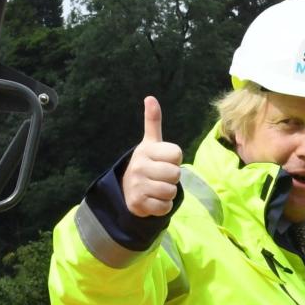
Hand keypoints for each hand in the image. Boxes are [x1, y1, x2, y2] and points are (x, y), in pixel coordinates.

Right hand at [122, 96, 182, 216]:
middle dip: (173, 177)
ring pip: (171, 191)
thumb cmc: (147, 163)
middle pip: (175, 174)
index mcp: (145, 150)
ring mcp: (138, 186)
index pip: (177, 154)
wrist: (127, 189)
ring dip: (169, 192)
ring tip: (158, 187)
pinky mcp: (139, 203)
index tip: (165, 160)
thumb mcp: (150, 143)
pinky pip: (165, 206)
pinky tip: (154, 199)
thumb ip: (153, 121)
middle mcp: (139, 166)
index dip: (175, 159)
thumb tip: (150, 98)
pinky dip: (164, 206)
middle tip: (162, 176)